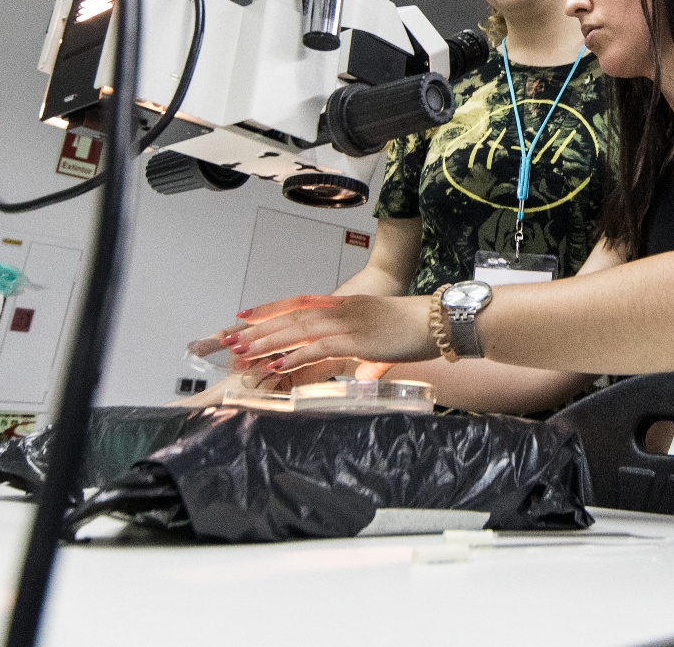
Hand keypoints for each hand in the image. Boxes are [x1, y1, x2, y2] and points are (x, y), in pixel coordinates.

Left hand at [224, 294, 437, 374]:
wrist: (441, 320)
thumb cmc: (418, 328)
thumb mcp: (384, 337)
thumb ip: (367, 354)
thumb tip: (361, 371)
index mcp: (348, 305)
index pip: (301, 302)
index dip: (272, 309)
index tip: (246, 315)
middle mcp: (344, 310)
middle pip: (293, 316)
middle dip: (261, 329)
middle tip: (233, 340)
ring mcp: (350, 323)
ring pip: (300, 330)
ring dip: (269, 342)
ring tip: (244, 353)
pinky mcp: (358, 340)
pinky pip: (319, 348)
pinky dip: (295, 357)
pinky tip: (277, 366)